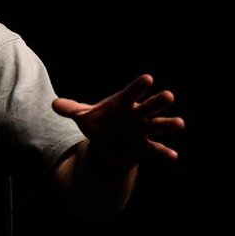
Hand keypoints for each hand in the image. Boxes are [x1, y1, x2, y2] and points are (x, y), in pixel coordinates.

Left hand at [52, 74, 184, 167]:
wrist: (109, 142)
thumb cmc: (101, 122)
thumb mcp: (84, 116)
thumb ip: (71, 109)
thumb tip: (54, 104)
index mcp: (122, 104)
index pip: (131, 93)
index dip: (138, 87)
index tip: (148, 78)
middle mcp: (136, 114)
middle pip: (149, 106)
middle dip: (157, 102)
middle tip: (169, 95)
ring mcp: (141, 130)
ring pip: (157, 125)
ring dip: (167, 124)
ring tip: (180, 123)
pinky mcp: (143, 145)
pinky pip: (155, 148)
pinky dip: (163, 152)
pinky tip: (173, 156)